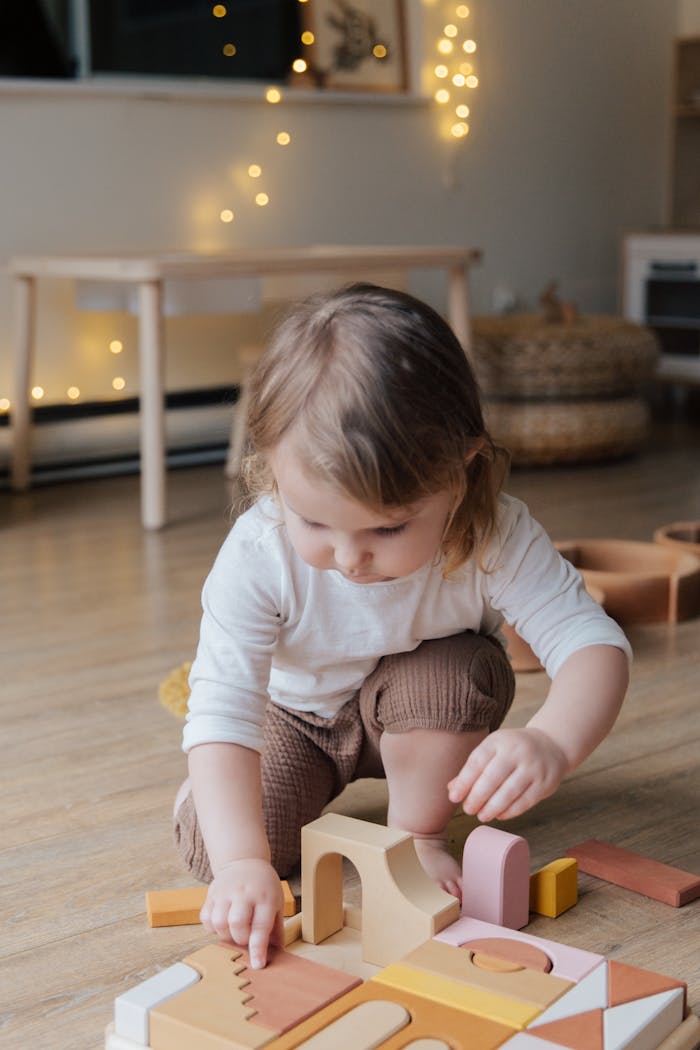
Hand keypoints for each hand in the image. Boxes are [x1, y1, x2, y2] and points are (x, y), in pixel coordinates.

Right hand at [200, 857, 284, 968]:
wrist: (245, 862)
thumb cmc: (264, 887)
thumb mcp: (277, 902)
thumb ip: (276, 928)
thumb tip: (278, 953)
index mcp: (265, 897)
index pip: (261, 926)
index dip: (258, 949)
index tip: (257, 965)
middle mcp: (244, 893)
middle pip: (237, 923)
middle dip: (240, 939)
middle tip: (244, 938)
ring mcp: (225, 892)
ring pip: (219, 922)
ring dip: (225, 934)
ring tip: (233, 931)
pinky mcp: (211, 894)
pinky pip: (205, 918)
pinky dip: (212, 927)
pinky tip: (222, 923)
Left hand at [447, 727, 568, 821]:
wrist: (551, 745)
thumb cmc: (513, 750)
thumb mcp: (493, 750)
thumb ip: (473, 768)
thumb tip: (452, 790)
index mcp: (499, 741)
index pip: (477, 761)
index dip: (464, 781)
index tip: (454, 797)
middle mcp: (517, 752)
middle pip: (492, 778)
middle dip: (477, 797)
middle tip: (468, 809)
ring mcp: (533, 767)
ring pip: (509, 792)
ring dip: (492, 808)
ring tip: (482, 816)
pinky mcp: (545, 783)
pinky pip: (524, 801)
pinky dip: (509, 811)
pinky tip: (499, 815)